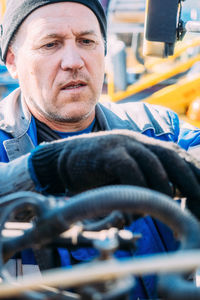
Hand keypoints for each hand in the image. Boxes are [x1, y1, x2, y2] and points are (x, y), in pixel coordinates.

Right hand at [29, 130, 199, 214]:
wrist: (66, 159)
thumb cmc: (98, 171)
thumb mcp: (126, 172)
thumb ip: (146, 177)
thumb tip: (170, 193)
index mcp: (144, 145)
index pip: (176, 155)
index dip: (192, 171)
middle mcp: (137, 141)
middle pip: (171, 155)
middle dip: (188, 177)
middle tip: (198, 197)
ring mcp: (122, 144)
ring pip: (153, 162)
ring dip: (164, 185)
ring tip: (169, 202)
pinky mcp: (107, 152)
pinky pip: (129, 168)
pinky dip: (137, 185)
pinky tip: (138, 199)